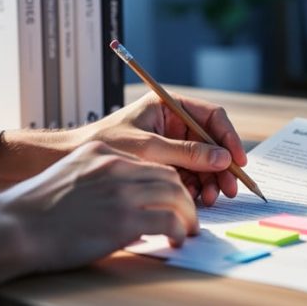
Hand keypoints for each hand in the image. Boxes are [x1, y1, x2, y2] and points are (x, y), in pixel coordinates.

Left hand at [0, 92, 247, 205]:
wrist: (68, 161)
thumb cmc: (103, 145)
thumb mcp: (148, 148)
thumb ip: (186, 153)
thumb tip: (222, 158)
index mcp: (169, 105)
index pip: (211, 116)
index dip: (228, 137)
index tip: (238, 160)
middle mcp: (174, 122)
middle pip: (212, 141)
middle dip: (221, 166)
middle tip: (229, 189)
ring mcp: (171, 143)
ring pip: (204, 161)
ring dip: (211, 180)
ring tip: (210, 199)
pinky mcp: (166, 163)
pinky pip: (191, 173)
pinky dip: (197, 187)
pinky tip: (197, 199)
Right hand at [0, 141, 197, 284]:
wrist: (12, 227)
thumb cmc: (34, 210)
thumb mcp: (70, 176)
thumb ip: (100, 178)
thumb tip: (124, 198)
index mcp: (103, 153)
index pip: (153, 163)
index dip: (169, 183)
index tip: (175, 200)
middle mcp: (116, 167)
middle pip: (169, 177)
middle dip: (185, 198)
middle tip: (188, 217)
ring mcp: (121, 192)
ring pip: (175, 196)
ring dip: (187, 215)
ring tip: (187, 230)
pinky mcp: (123, 219)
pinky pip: (168, 221)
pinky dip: (178, 230)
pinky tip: (176, 240)